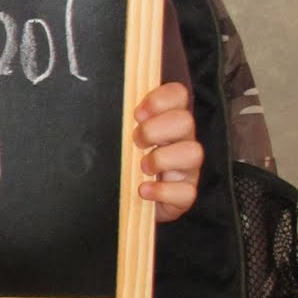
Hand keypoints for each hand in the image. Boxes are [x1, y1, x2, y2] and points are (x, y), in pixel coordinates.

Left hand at [134, 82, 202, 223]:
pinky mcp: (185, 194)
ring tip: (142, 167)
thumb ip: (122, 122)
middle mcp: (183, 141)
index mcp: (168, 121)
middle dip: (155, 129)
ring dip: (162, 159)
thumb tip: (104, 105)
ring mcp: (187, 168)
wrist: (131, 202)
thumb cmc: (127, 164)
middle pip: (186, 120)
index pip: (178, 95)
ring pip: (194, 153)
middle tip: (136, 141)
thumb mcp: (122, 139)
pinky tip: (144, 190)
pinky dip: (162, 191)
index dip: (160, 99)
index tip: (137, 113)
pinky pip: (186, 191)